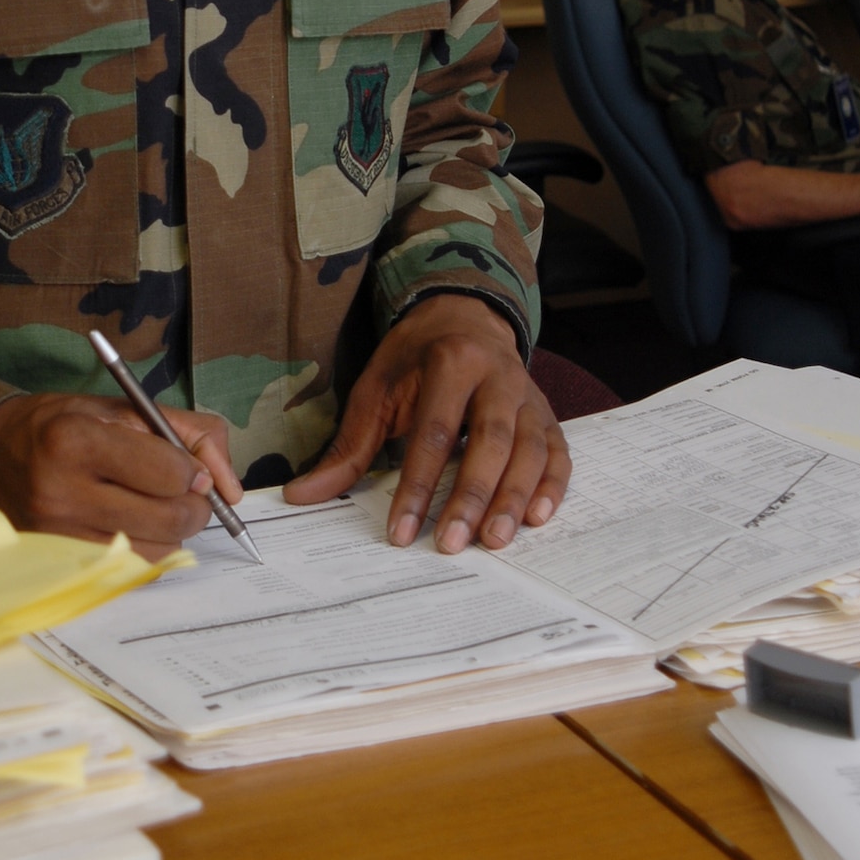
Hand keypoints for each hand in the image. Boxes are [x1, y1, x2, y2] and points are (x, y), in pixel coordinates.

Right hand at [0, 391, 241, 559]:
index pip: (168, 473)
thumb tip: (229, 487)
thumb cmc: (61, 424)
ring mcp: (59, 537)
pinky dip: (147, 549)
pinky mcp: (59, 564)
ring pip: (156, 552)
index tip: (189, 467)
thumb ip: (187, 431)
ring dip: (172, 531)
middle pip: (169, 520)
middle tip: (187, 492)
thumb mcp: (121, 405)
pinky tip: (133, 526)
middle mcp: (62, 493)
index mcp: (75, 440)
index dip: (193, 471)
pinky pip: (131, 569)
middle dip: (194, 507)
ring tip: (153, 505)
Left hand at [283, 295, 569, 553]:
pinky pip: (559, 451)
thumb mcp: (375, 389)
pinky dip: (553, 486)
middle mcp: (497, 376)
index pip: (433, 433)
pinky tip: (537, 518)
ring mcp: (528, 395)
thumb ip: (347, 446)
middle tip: (454, 544)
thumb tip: (301, 495)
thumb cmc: (414, 359)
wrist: (463, 315)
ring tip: (495, 540)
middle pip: (490, 442)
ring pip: (530, 449)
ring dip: (514, 497)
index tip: (402, 532)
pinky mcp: (547, 413)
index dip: (418, 486)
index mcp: (450, 362)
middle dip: (472, 496)